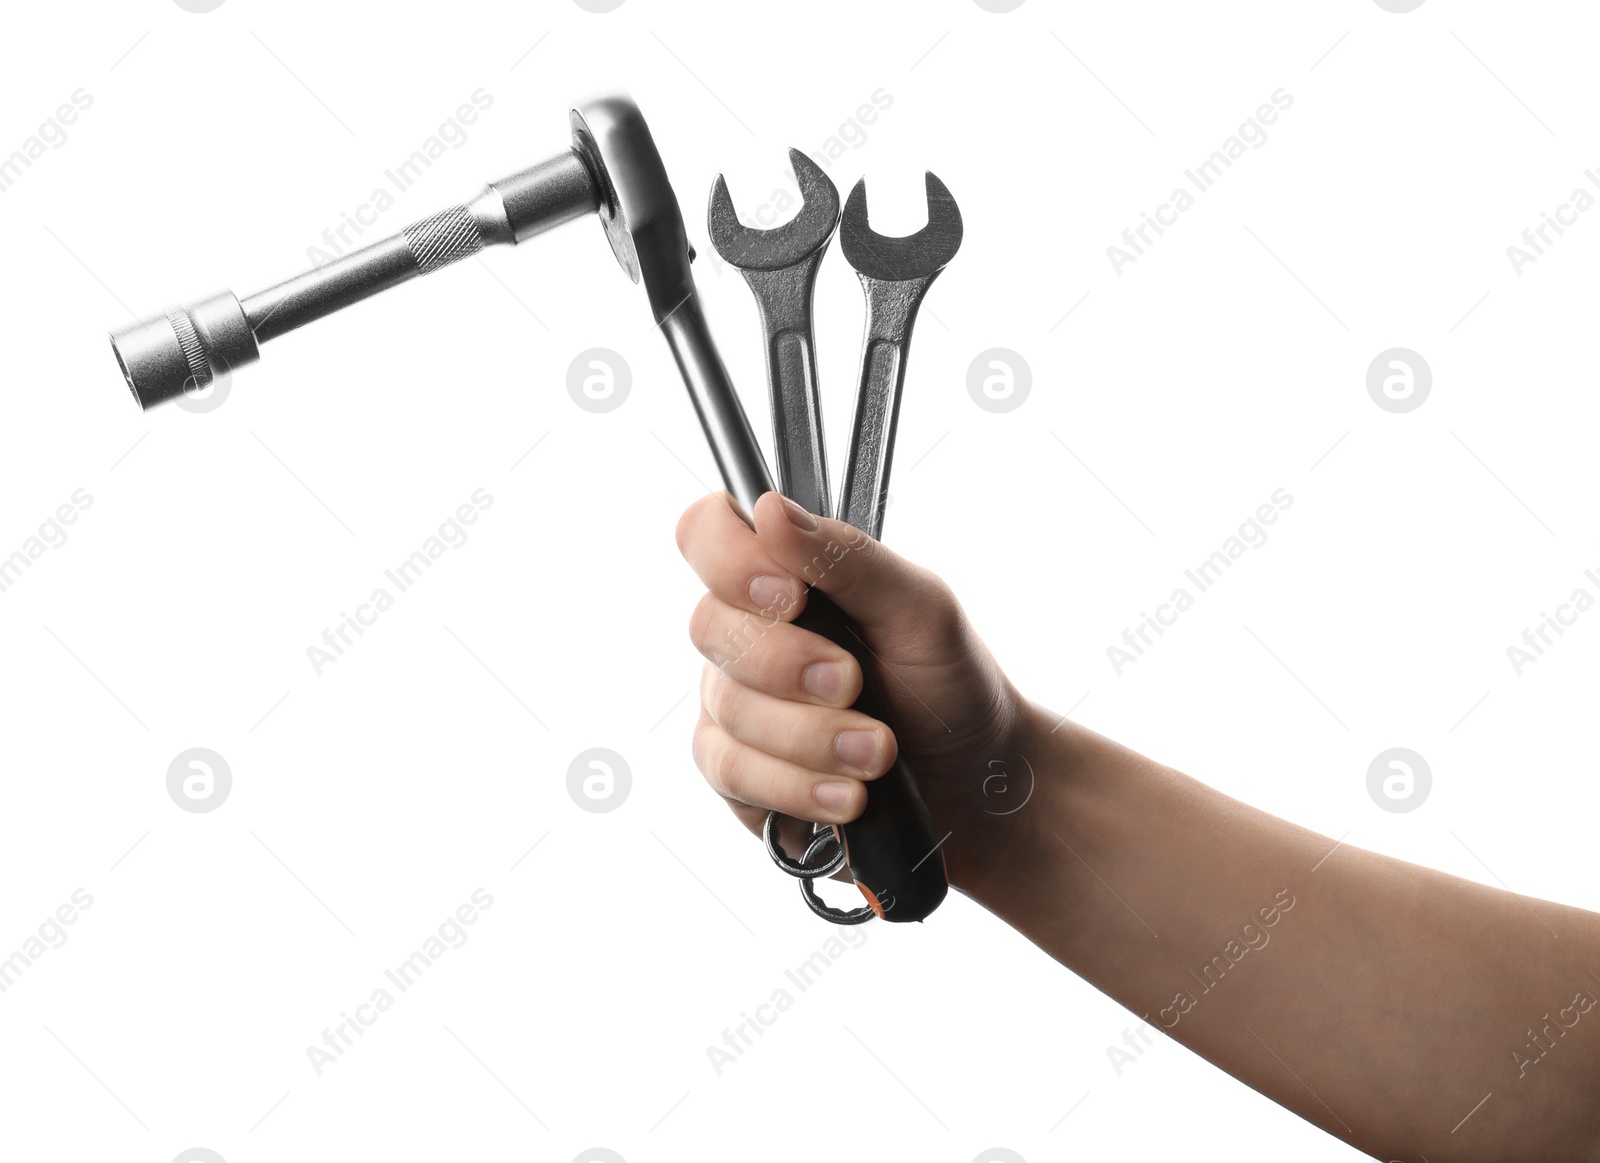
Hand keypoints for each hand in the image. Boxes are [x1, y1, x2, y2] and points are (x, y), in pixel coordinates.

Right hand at [675, 491, 1044, 890]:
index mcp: (785, 574)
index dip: (730, 559)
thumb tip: (771, 511)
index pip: (708, 531)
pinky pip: (731, 773)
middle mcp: (747, 632)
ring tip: (877, 752)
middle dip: (788, 664)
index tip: (791, 594)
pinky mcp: (737, 774)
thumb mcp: (921, 609)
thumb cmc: (947, 684)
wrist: (975, 785)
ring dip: (812, 737)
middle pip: (709, 626)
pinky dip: (797, 787)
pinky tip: (846, 796)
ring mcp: (734, 703)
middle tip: (854, 683)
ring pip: (728, 709)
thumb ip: (849, 557)